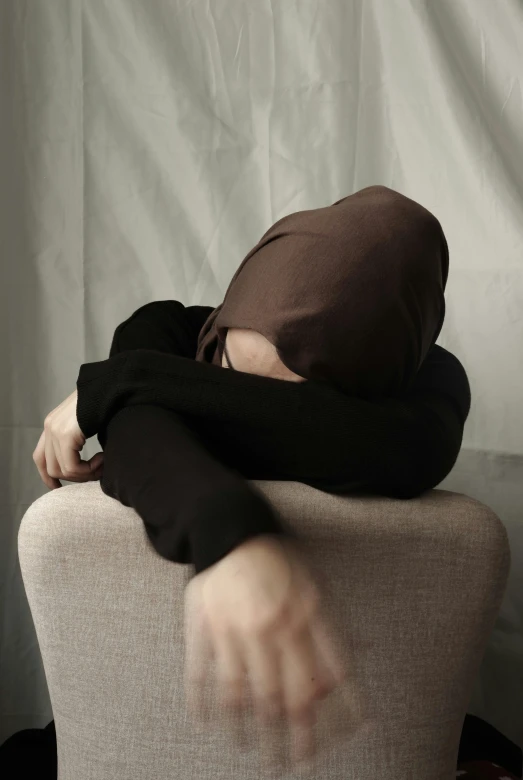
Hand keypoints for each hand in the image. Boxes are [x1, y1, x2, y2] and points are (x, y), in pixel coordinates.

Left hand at [33, 389, 103, 488]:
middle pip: (51, 468)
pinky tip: (103, 458)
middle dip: (74, 478)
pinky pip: (72, 466)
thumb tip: (84, 462)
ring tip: (102, 464)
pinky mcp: (65, 435)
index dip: (49, 476)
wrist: (111, 386)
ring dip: (85, 474)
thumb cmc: (106, 402)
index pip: (40, 458)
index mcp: (53, 424)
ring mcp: (55, 430)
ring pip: (63, 470)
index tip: (60, 488)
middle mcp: (50, 427)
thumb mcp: (87, 422)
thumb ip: (79, 438)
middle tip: (96, 473)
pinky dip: (89, 470)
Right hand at [184, 534, 346, 766]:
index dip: (343, 708)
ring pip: (243, 693)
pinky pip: (201, 672)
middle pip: (286, 696)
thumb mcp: (316, 582)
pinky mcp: (203, 625)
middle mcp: (273, 626)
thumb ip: (335, 623)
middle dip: (294, 737)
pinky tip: (207, 722)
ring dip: (249, 728)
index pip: (331, 673)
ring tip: (255, 750)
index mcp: (306, 613)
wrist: (231, 527)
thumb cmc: (278, 559)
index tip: (350, 738)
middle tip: (295, 764)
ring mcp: (235, 628)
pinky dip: (203, 701)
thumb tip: (363, 654)